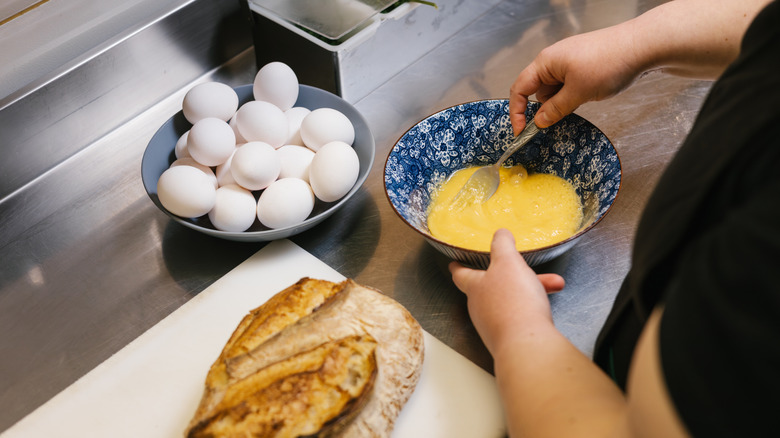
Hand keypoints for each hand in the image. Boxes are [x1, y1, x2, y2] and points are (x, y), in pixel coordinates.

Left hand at [449, 228, 563, 354]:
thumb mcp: (508, 263)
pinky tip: (547, 307)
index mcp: (475, 287)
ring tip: (554, 284)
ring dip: (532, 290)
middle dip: (514, 275)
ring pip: (512, 300)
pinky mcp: (510, 338)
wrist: (526, 344)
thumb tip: (499, 233)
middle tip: (528, 268)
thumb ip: (502, 245)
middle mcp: (480, 307)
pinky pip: (522, 316)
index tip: (454, 263)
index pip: (461, 274)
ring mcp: (494, 325)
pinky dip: (535, 307)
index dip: (458, 267)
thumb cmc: (513, 301)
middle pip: (494, 286)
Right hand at [509, 24, 641, 133]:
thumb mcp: (578, 93)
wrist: (642, 47)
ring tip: (577, 105)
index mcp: (545, 62)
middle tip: (552, 124)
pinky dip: (570, 96)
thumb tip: (538, 122)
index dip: (517, 112)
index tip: (521, 132)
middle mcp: (553, 60)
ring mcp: (568, 62)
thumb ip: (555, 109)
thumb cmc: (609, 63)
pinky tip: (584, 98)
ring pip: (553, 89)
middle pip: (535, 90)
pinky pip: (567, 85)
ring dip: (559, 103)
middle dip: (541, 109)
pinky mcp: (582, 65)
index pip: (519, 89)